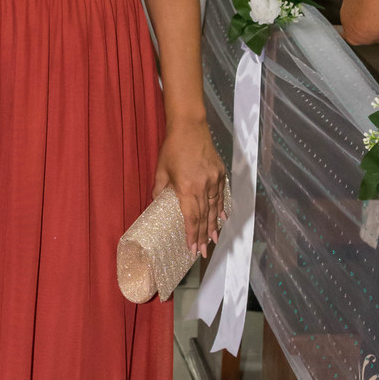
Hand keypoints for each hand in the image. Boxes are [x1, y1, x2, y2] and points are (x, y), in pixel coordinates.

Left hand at [154, 118, 226, 256]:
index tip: (192, 249)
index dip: (192, 235)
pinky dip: (221, 208)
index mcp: (187, 188)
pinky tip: (223, 218)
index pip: (191, 218)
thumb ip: (159, 190)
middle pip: (204, 217)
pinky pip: (221, 195)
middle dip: (204, 236)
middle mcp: (203, 186)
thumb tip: (156, 204)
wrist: (190, 127)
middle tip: (204, 252)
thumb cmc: (172, 148)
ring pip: (215, 208)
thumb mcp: (161, 170)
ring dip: (214, 226)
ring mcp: (214, 180)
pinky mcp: (220, 173)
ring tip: (214, 240)